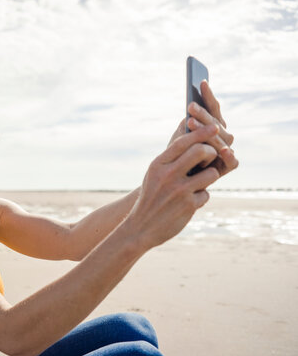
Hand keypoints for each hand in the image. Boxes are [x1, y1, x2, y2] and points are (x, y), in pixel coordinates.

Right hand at [124, 124, 220, 249]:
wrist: (141, 228)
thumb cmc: (150, 198)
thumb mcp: (154, 175)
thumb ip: (171, 160)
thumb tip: (195, 142)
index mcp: (158, 165)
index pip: (183, 142)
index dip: (201, 133)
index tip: (214, 127)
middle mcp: (168, 175)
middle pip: (201, 152)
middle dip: (211, 152)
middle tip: (211, 157)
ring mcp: (179, 190)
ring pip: (210, 173)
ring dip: (208, 177)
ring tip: (198, 184)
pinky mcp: (189, 205)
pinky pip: (206, 194)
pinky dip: (201, 197)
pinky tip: (189, 203)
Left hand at [168, 81, 237, 175]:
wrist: (174, 179)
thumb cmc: (177, 156)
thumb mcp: (179, 137)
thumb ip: (187, 125)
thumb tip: (190, 108)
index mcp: (212, 126)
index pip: (213, 108)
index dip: (208, 96)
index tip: (201, 82)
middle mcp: (221, 136)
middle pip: (216, 123)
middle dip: (203, 114)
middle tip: (190, 106)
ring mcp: (225, 150)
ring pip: (222, 138)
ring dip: (208, 131)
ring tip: (193, 123)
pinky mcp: (226, 166)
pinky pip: (232, 161)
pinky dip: (229, 155)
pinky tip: (223, 150)